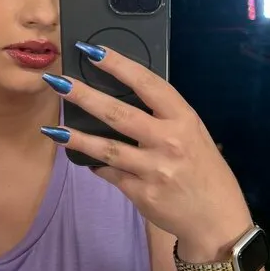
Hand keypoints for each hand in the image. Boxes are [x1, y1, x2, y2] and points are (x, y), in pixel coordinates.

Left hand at [40, 42, 252, 260]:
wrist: (217, 219)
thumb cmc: (204, 170)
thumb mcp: (194, 135)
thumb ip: (164, 118)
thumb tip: (123, 96)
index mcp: (184, 119)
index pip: (147, 84)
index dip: (119, 65)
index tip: (93, 51)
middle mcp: (169, 141)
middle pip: (118, 113)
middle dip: (84, 96)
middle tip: (57, 82)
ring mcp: (153, 169)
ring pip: (106, 148)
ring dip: (76, 137)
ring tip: (52, 129)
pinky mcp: (141, 193)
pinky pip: (111, 174)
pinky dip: (96, 164)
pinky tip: (83, 158)